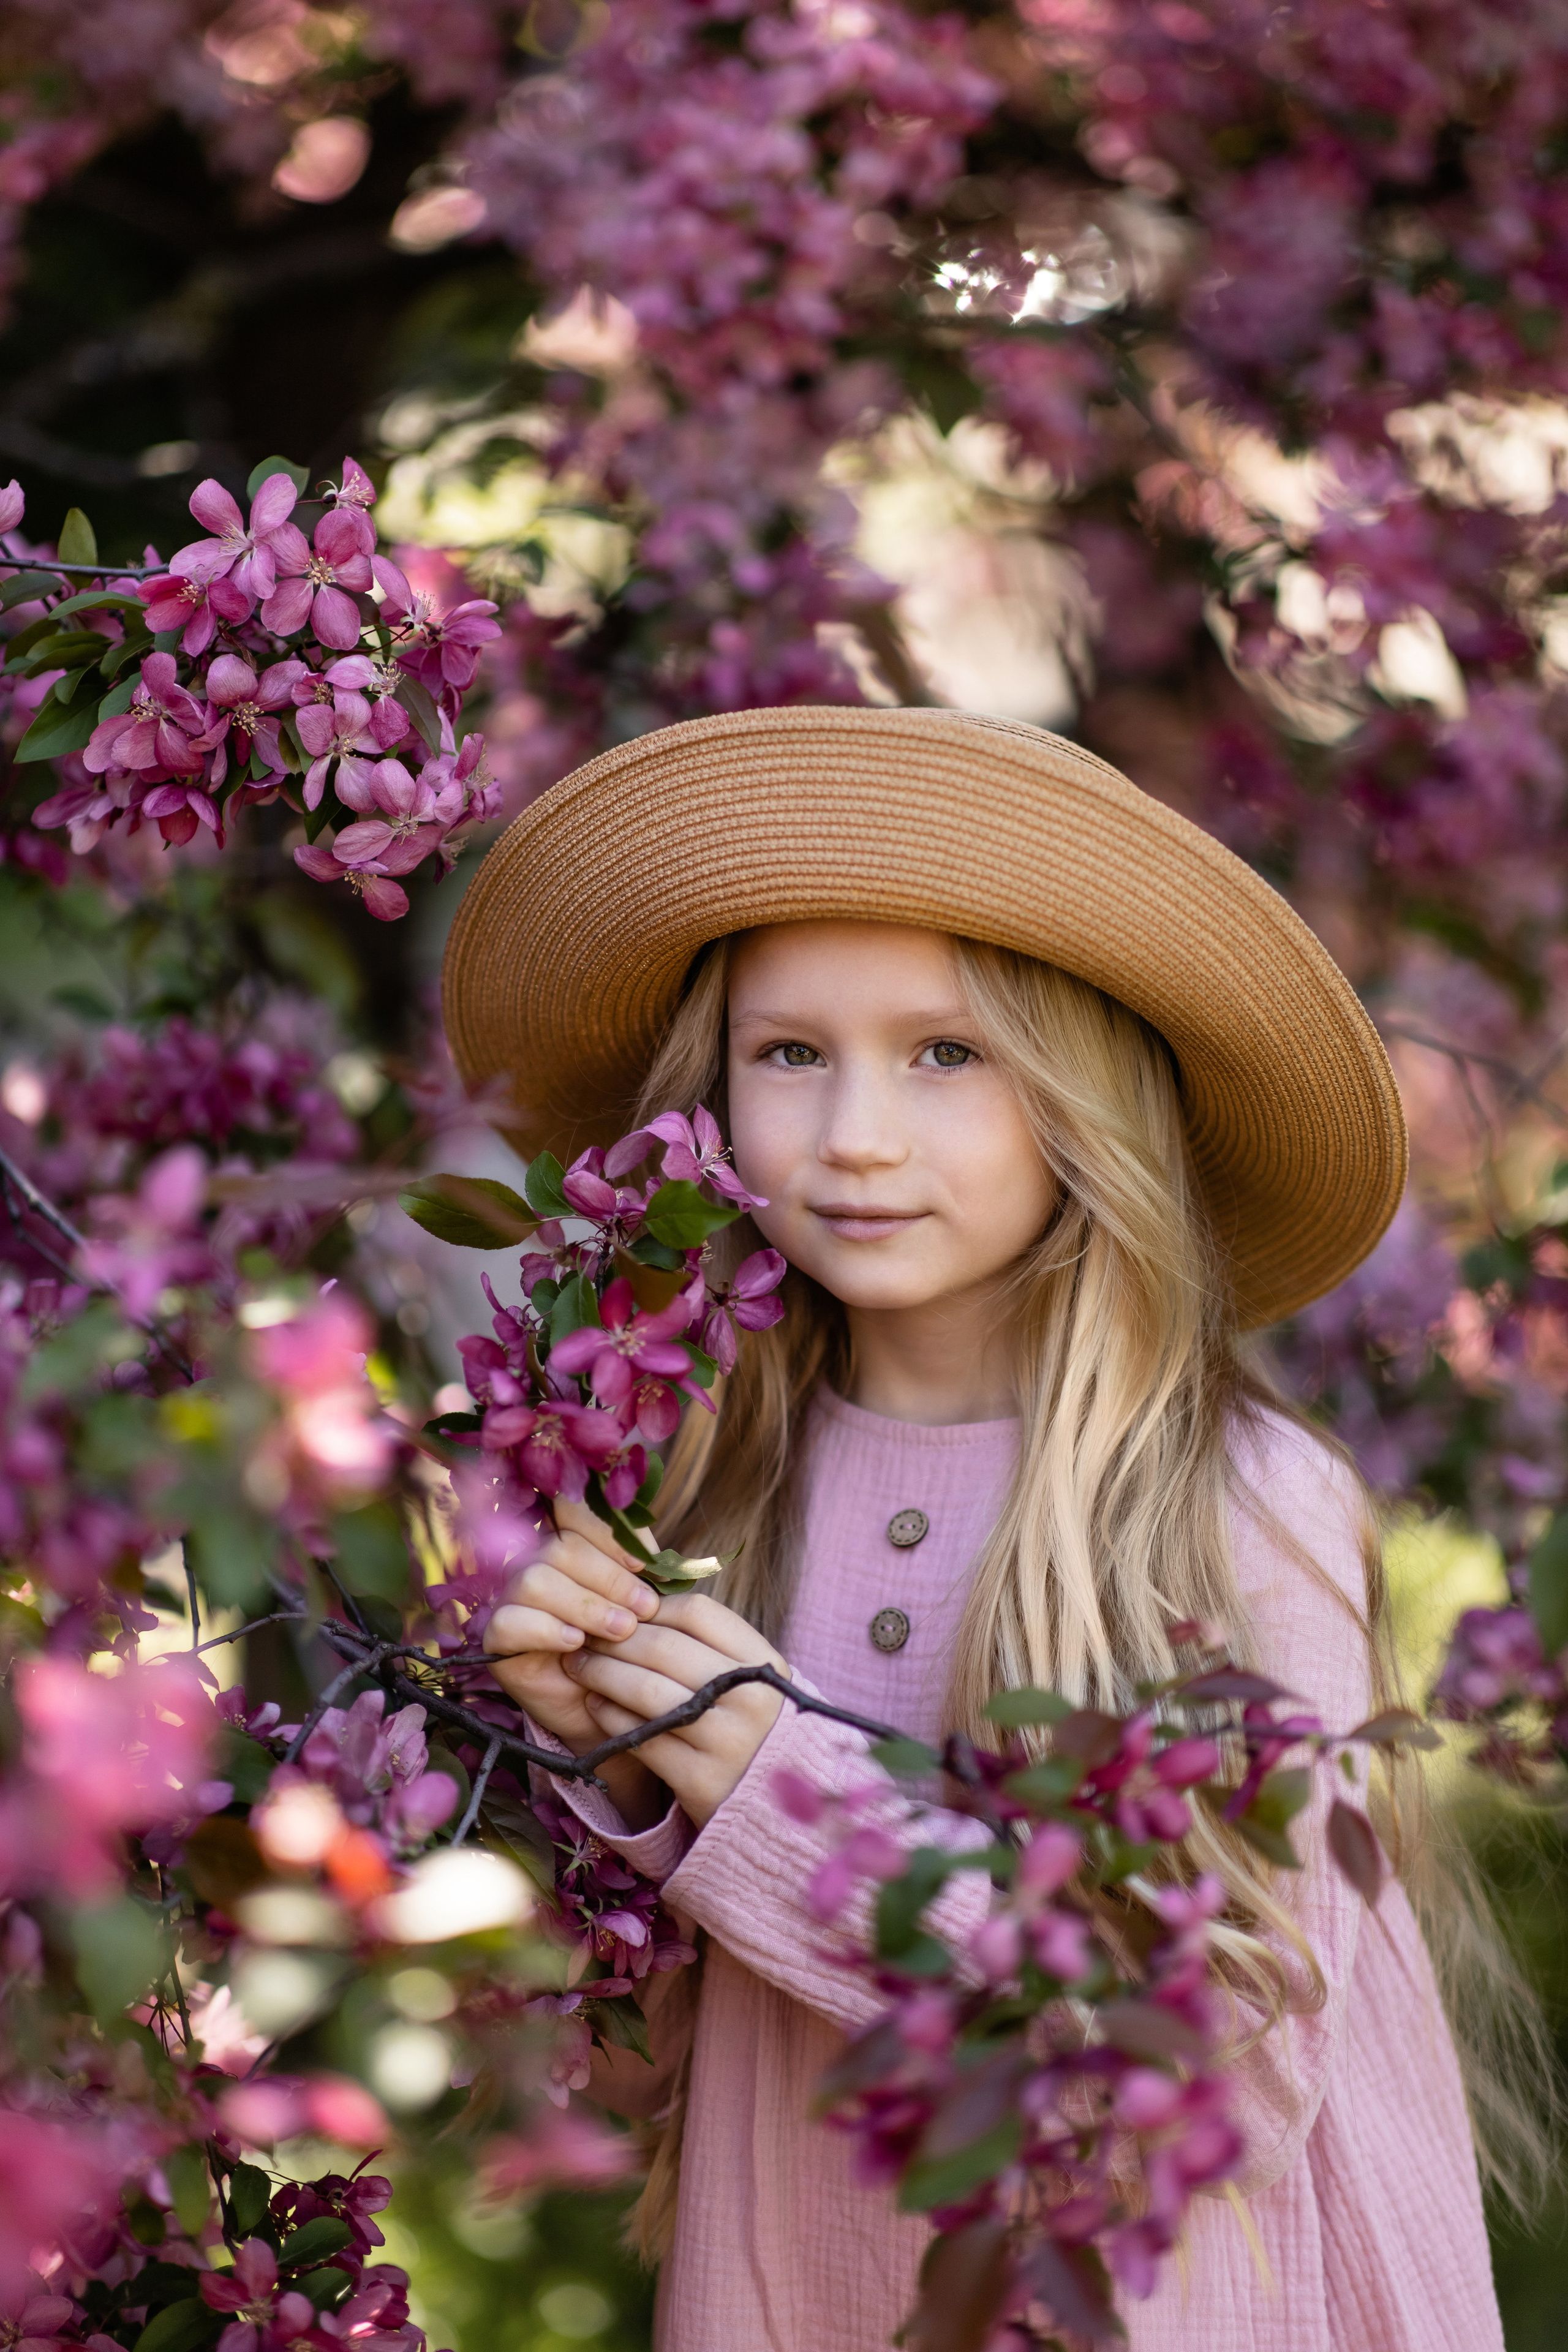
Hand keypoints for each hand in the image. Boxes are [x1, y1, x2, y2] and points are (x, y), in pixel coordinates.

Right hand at [483, 1499, 665, 1828]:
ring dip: (585, 1605)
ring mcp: (511, 1600)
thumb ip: (643, 1572)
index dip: (609, 1533)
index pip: (573, 1511)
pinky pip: (510, 1621)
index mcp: (569, 1547)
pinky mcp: (497, 1639)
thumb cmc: (628, 1650)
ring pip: (534, 1579)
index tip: (646, 1565)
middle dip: (609, 1577)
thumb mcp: (643, 1605)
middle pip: (559, 1546)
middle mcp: (534, 1565)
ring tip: (620, 1632)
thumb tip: (653, 1553)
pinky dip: (547, 1628)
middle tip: (644, 1610)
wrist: (611, 1708)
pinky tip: (576, 1644)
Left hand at [563, 1590, 789, 1829]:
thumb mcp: (748, 1680)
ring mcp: (726, 1741)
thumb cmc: (749, 1728)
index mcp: (764, 1664)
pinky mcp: (699, 1780)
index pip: (698, 1614)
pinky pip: (640, 1737)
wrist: (772, 1805)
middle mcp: (749, 1698)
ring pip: (646, 1691)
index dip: (652, 1608)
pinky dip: (609, 1717)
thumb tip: (640, 1602)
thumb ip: (708, 1644)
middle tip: (584, 1636)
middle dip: (614, 1639)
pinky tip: (594, 1705)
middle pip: (664, 1648)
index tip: (623, 1611)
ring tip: (578, 1666)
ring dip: (602, 1673)